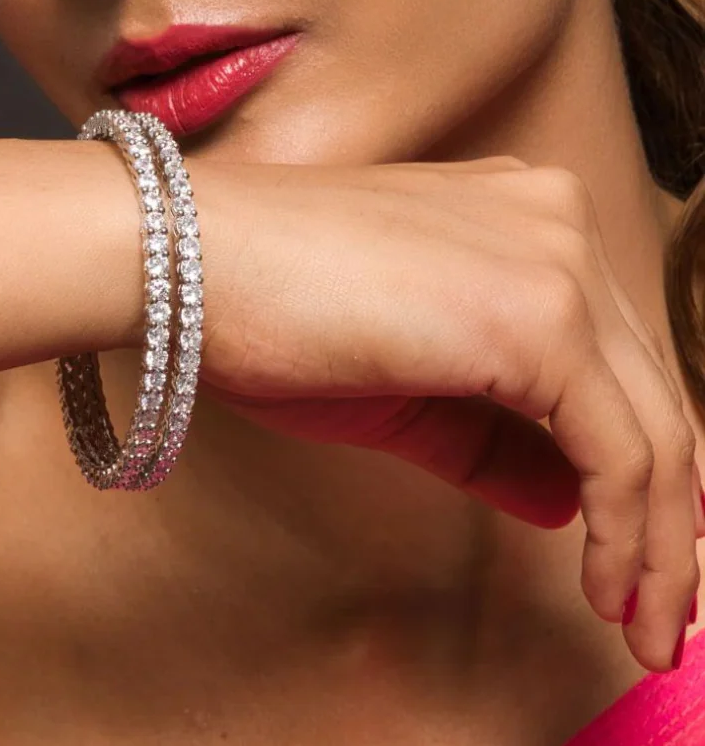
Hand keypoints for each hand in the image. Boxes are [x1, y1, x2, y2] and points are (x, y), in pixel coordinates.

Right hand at [191, 155, 700, 672]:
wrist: (184, 260)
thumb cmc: (266, 308)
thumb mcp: (401, 386)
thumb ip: (494, 437)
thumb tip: (569, 499)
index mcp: (525, 216)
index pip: (614, 358)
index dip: (640, 463)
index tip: (638, 548)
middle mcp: (557, 222)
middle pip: (650, 394)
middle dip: (667, 517)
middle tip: (655, 609)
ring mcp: (554, 264)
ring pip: (655, 429)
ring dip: (661, 542)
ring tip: (643, 623)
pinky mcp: (538, 317)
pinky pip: (621, 451)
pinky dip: (634, 534)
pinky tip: (613, 587)